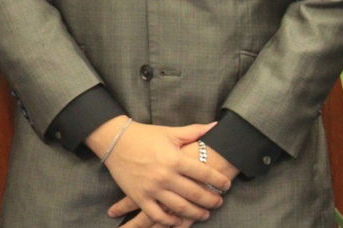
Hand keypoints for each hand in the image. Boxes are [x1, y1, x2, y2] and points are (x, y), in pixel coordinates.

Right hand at [101, 122, 230, 224]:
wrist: (116, 141)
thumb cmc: (146, 135)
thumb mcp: (171, 132)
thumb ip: (195, 131)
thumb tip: (215, 125)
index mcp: (175, 159)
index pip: (204, 173)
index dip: (218, 180)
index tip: (227, 185)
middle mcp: (165, 176)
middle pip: (194, 193)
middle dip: (210, 200)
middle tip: (219, 202)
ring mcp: (152, 188)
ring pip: (178, 207)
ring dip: (194, 213)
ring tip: (204, 215)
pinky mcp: (139, 197)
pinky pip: (156, 215)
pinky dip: (169, 222)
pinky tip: (179, 222)